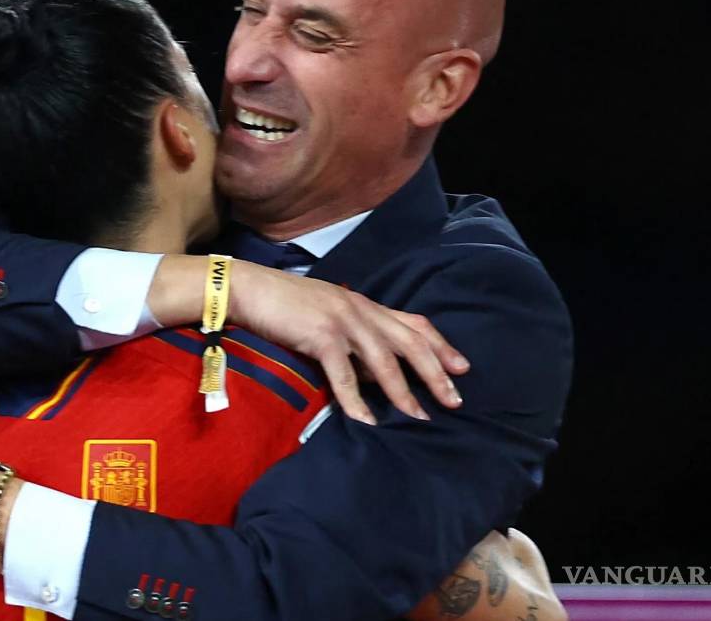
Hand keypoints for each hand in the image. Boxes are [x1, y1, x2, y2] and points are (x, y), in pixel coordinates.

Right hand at [230, 261, 468, 423]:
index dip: (441, 346)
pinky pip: (344, 375)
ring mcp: (342, 321)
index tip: (462, 368)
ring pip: (384, 361)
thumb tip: (373, 375)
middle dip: (436, 373)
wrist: (249, 289)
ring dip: (404, 392)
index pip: (414, 324)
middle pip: (410, 343)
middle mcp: (361, 310)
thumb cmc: (284, 306)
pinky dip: (357, 401)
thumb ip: (353, 339)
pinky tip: (367, 421)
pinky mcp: (321, 335)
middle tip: (454, 400)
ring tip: (418, 418)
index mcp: (364, 305)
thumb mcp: (327, 316)